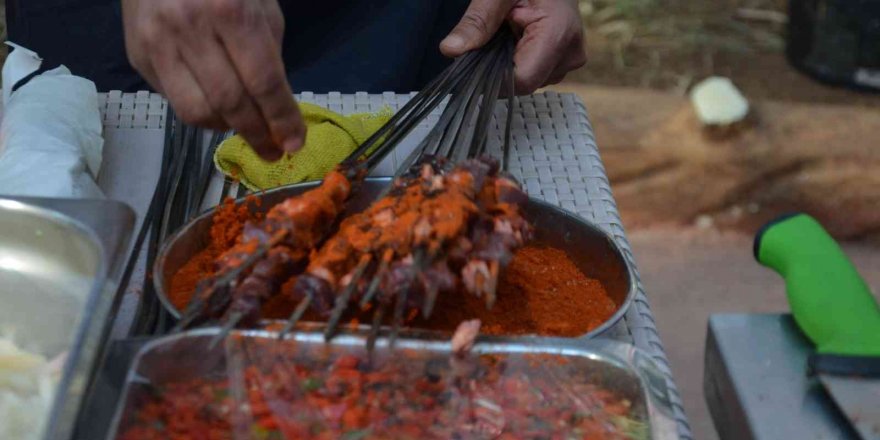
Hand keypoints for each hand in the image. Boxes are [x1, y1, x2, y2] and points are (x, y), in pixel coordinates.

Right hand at [122, 0, 304, 160]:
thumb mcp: (259, 5)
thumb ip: (269, 55)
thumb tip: (277, 109)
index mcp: (229, 9)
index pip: (262, 80)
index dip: (281, 118)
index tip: (294, 143)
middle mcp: (188, 26)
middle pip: (230, 102)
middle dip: (257, 135)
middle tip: (273, 151)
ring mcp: (156, 42)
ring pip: (196, 112)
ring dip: (226, 128)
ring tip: (243, 127)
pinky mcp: (136, 56)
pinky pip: (174, 102)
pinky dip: (201, 112)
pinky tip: (216, 106)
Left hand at [440, 0, 585, 94]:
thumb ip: (477, 21)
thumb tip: (450, 50)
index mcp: (559, 33)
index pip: (522, 80)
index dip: (493, 77)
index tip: (475, 58)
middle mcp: (570, 54)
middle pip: (524, 84)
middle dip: (500, 68)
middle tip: (494, 35)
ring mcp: (571, 60)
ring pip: (529, 82)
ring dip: (510, 64)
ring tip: (509, 33)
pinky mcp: (566, 62)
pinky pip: (536, 74)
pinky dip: (520, 61)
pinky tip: (517, 40)